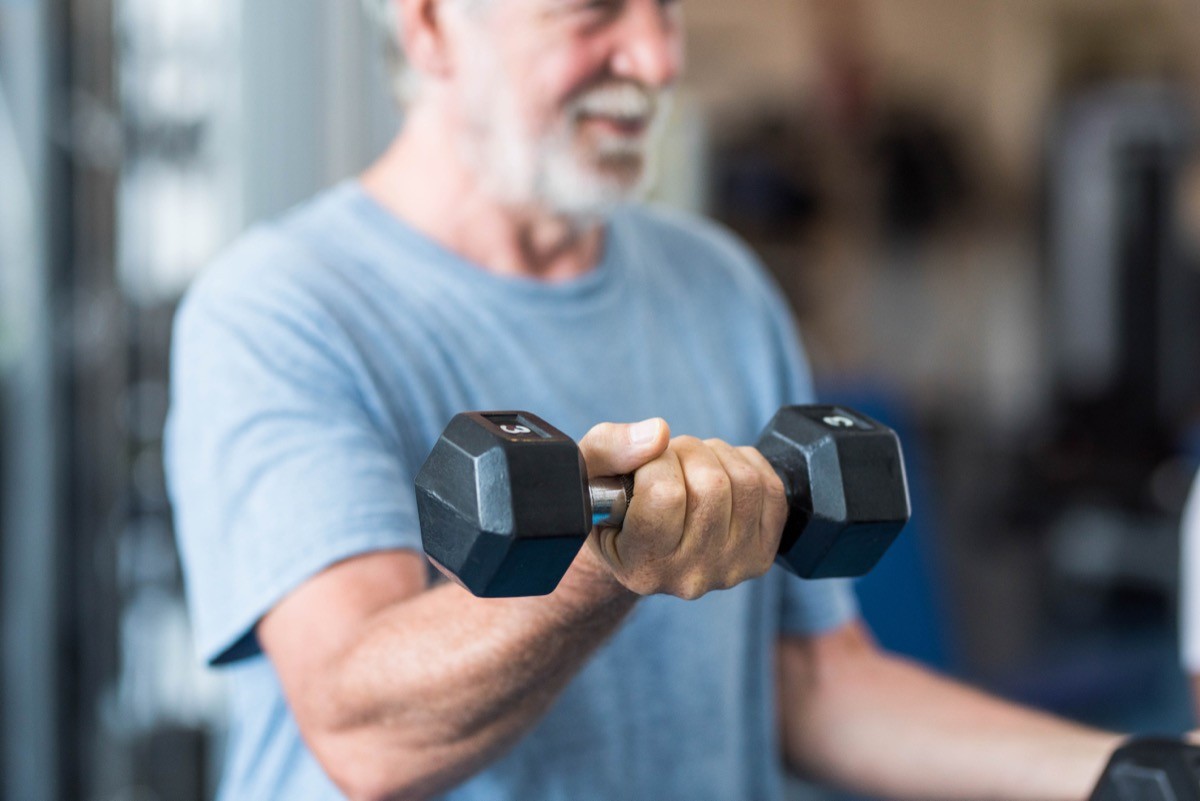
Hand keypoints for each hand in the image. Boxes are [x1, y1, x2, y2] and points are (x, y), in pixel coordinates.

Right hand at [578, 420, 788, 599]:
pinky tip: (719, 472)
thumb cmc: (608, 502)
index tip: (641, 468)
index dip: (654, 462)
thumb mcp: (586, 473)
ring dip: (715, 455)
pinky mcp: (761, 556)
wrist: (637, 542)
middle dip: (687, 453)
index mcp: (641, 566)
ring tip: (689, 466)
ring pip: (744, 483)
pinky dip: (745, 464)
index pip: (665, 495)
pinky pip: (771, 489)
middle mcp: (688, 577)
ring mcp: (731, 569)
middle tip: (667, 461)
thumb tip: (659, 433)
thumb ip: (610, 448)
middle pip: (712, 486)